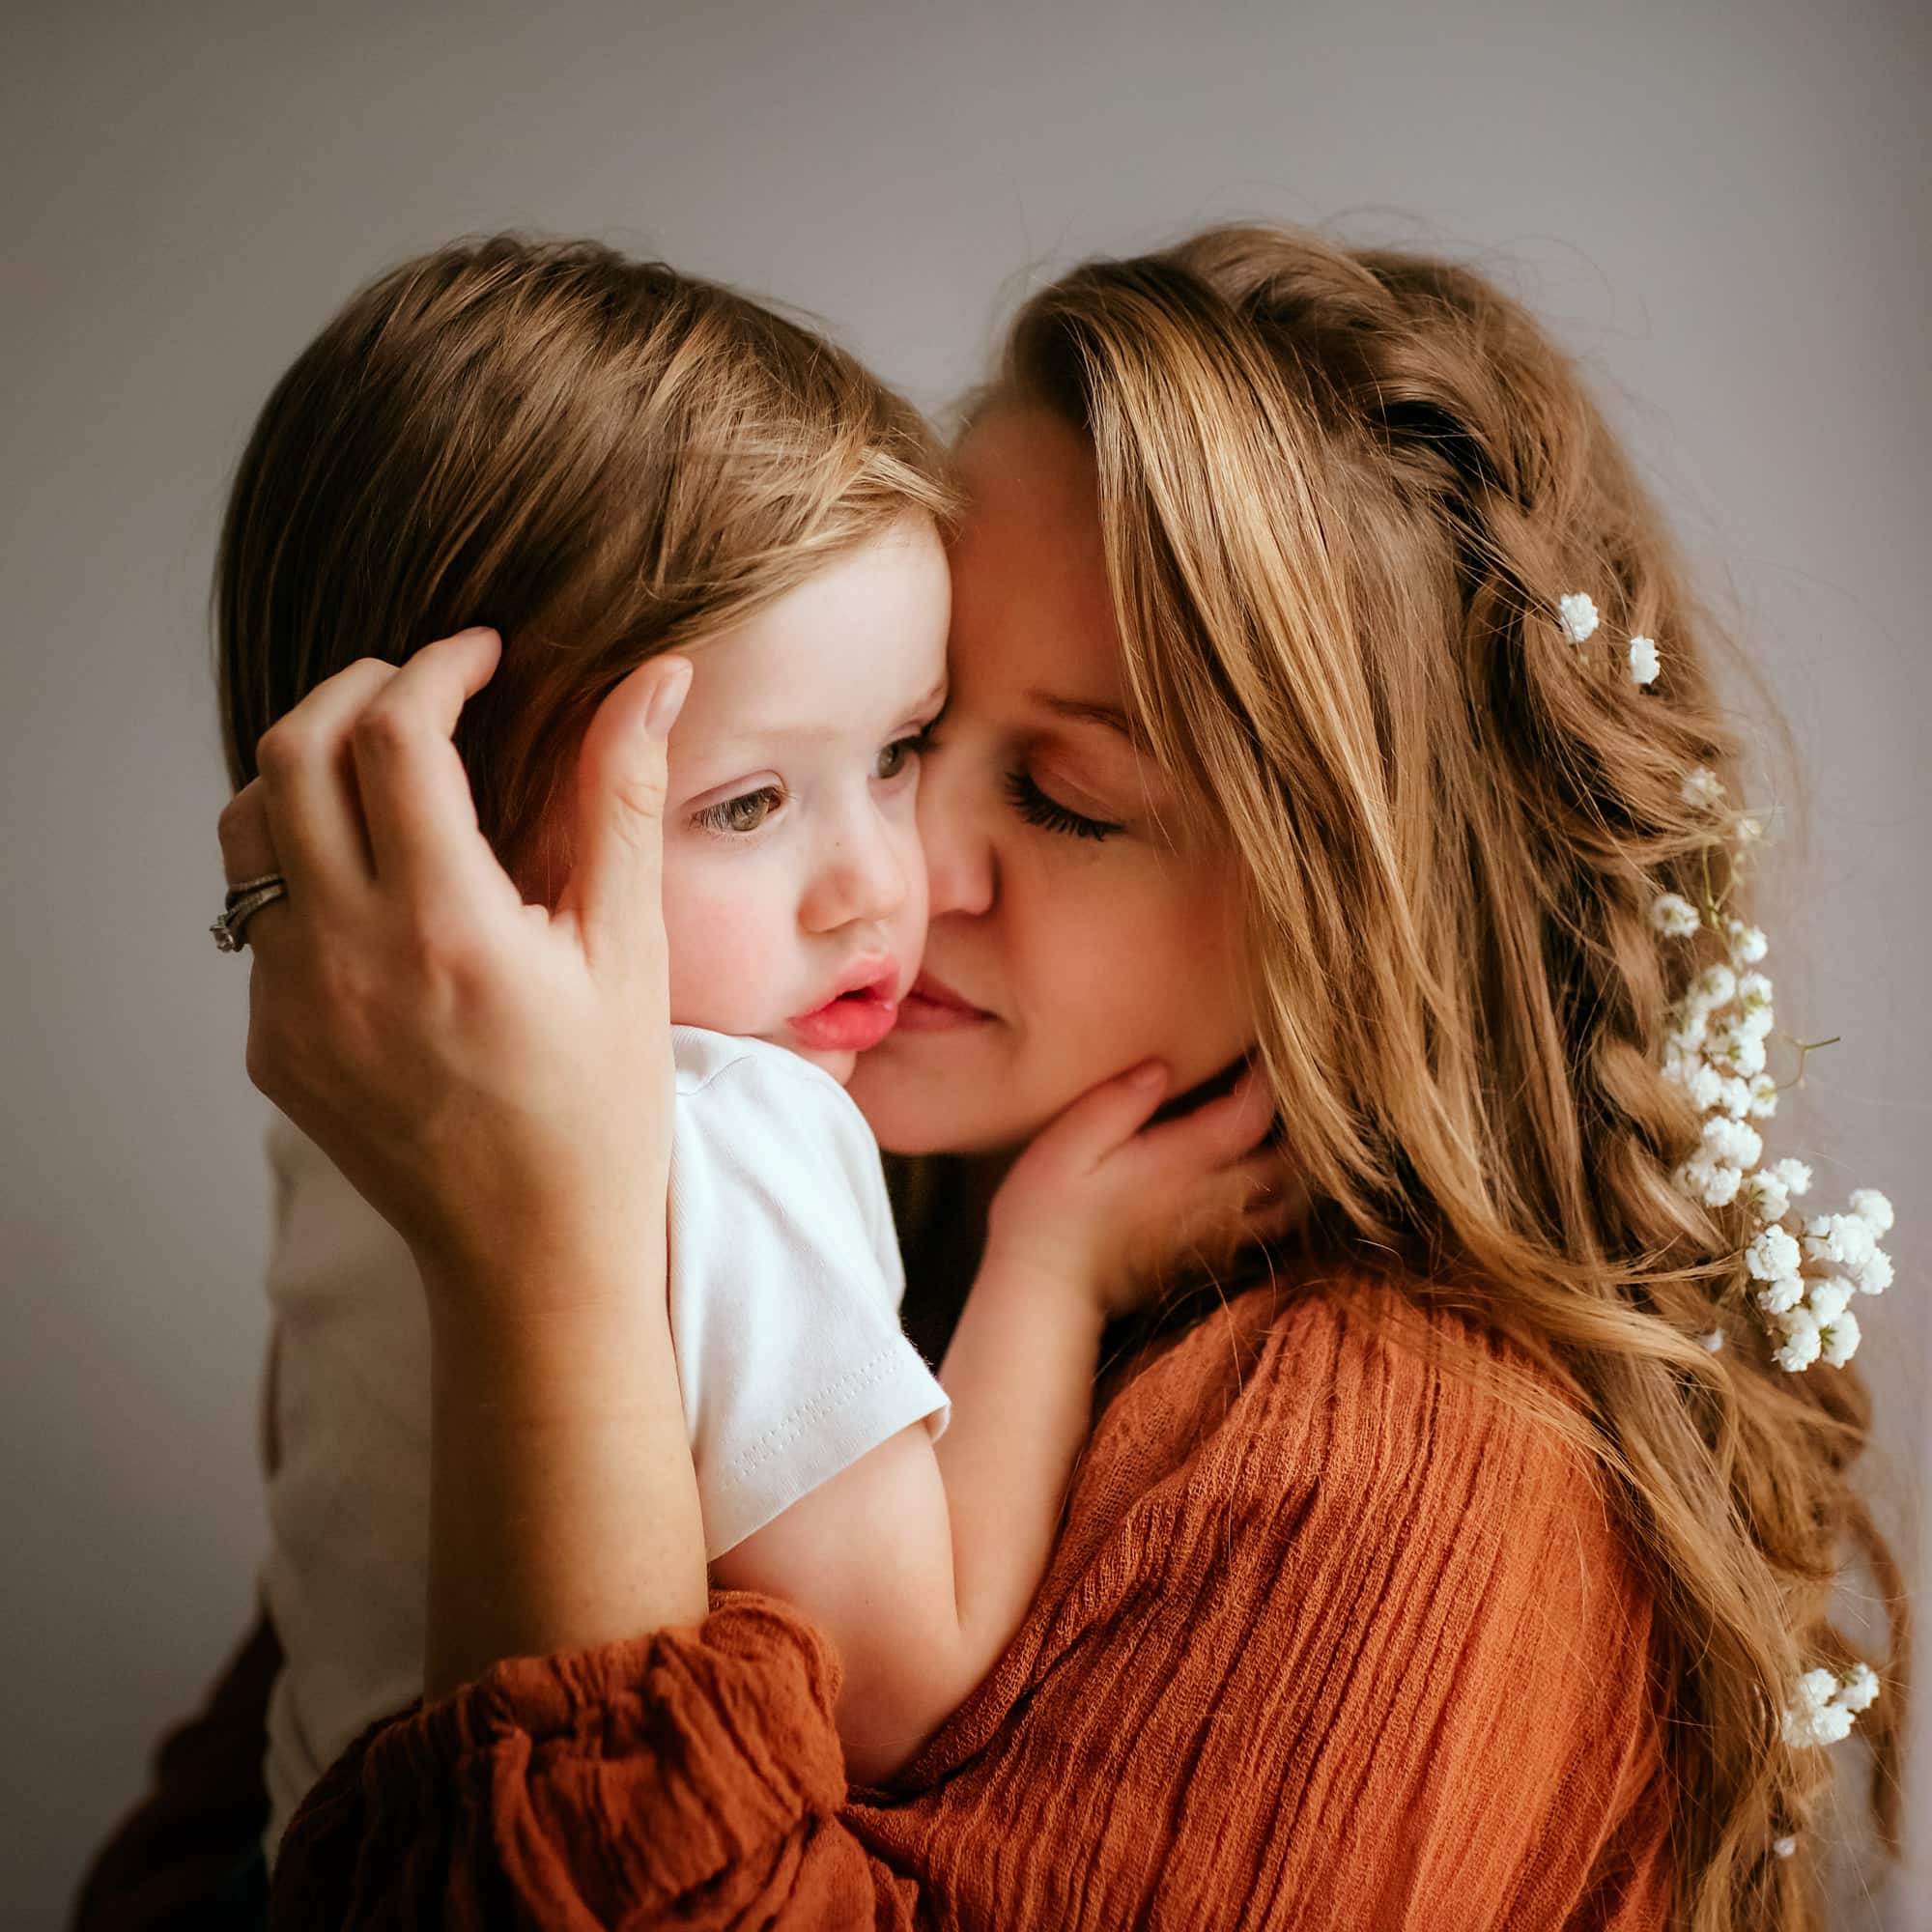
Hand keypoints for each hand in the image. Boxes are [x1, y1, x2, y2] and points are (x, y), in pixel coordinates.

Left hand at [215, 629, 693, 1322]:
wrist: (531, 1250)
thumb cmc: (602, 1108)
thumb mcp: (629, 951)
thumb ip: (623, 801)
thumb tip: (653, 679)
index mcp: (447, 930)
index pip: (393, 736)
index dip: (437, 666)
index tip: (482, 654)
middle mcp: (347, 959)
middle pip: (291, 752)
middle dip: (357, 689)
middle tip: (427, 690)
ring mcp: (292, 1003)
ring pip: (248, 826)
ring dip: (311, 768)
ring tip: (394, 773)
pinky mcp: (270, 1040)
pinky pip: (259, 911)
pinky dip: (311, 861)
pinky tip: (387, 885)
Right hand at [983, 1061, 1299, 1321]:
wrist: (1044, 1290)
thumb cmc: (1047, 1212)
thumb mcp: (1065, 1145)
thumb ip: (1114, 1104)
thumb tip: (1160, 1068)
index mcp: (1178, 1162)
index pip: (1250, 1117)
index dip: (1266, 1081)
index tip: (1262, 1054)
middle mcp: (1207, 1198)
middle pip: (1284, 1163)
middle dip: (1293, 1127)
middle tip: (1281, 1094)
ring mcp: (1211, 1231)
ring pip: (1283, 1201)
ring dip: (1291, 1169)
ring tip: (1277, 1138)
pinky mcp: (1203, 1254)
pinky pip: (1263, 1230)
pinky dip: (1275, 1204)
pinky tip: (1256, 1184)